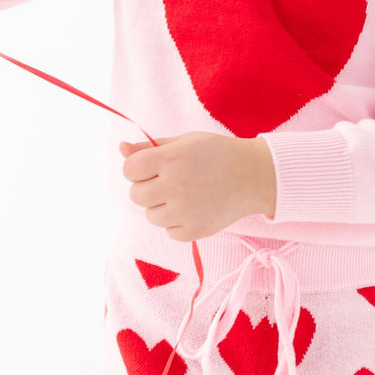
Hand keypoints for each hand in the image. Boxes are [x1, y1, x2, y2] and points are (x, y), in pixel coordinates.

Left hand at [119, 131, 276, 241]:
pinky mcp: (195, 231)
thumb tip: (121, 148)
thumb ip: (149, 147)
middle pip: (136, 195)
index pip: (129, 169)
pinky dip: (176, 223)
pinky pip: (169, 232)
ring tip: (184, 195)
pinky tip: (193, 208)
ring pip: (151, 216)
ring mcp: (185, 211)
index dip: (137, 168)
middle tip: (169, 181)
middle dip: (147, 188)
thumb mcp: (184, 142)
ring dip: (161, 207)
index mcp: (171, 158)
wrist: (254, 176)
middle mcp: (175, 185)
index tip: (152, 167)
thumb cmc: (216, 154)